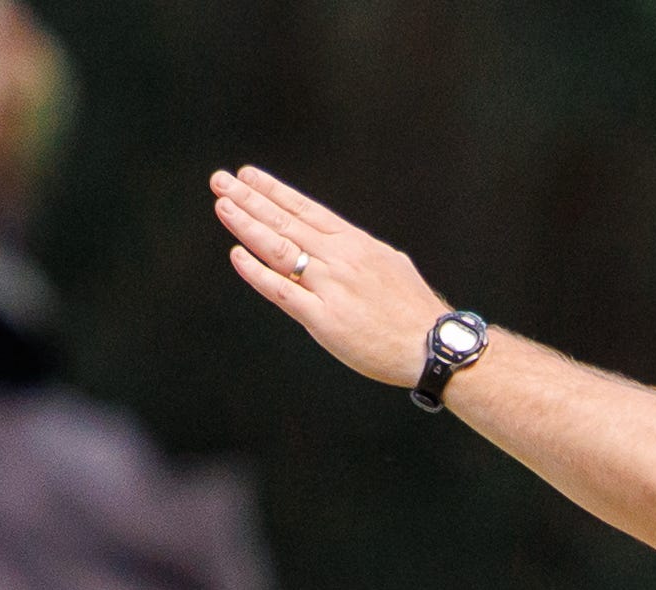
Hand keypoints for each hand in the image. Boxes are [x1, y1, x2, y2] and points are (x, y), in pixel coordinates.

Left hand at [210, 166, 453, 386]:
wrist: (434, 346)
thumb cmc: (416, 312)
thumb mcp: (392, 266)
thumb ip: (360, 254)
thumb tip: (342, 243)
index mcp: (356, 244)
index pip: (307, 210)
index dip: (274, 191)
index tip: (248, 176)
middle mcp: (341, 259)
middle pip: (286, 222)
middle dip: (250, 199)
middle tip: (221, 181)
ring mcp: (331, 288)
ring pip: (280, 249)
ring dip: (248, 224)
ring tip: (223, 205)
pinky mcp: (325, 319)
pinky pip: (283, 291)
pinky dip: (257, 272)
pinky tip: (238, 255)